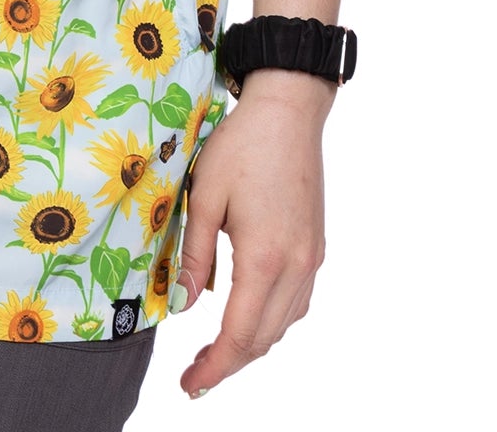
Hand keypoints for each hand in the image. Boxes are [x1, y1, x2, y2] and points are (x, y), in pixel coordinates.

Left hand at [174, 69, 332, 397]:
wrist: (289, 110)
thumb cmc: (242, 145)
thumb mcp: (205, 197)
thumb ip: (193, 255)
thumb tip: (180, 305)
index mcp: (265, 258)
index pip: (239, 335)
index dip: (214, 367)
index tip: (189, 386)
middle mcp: (296, 267)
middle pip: (263, 338)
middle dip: (229, 363)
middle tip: (195, 376)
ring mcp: (312, 259)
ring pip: (283, 324)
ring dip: (251, 344)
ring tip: (216, 351)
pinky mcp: (316, 247)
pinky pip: (296, 302)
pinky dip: (271, 320)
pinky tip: (249, 315)